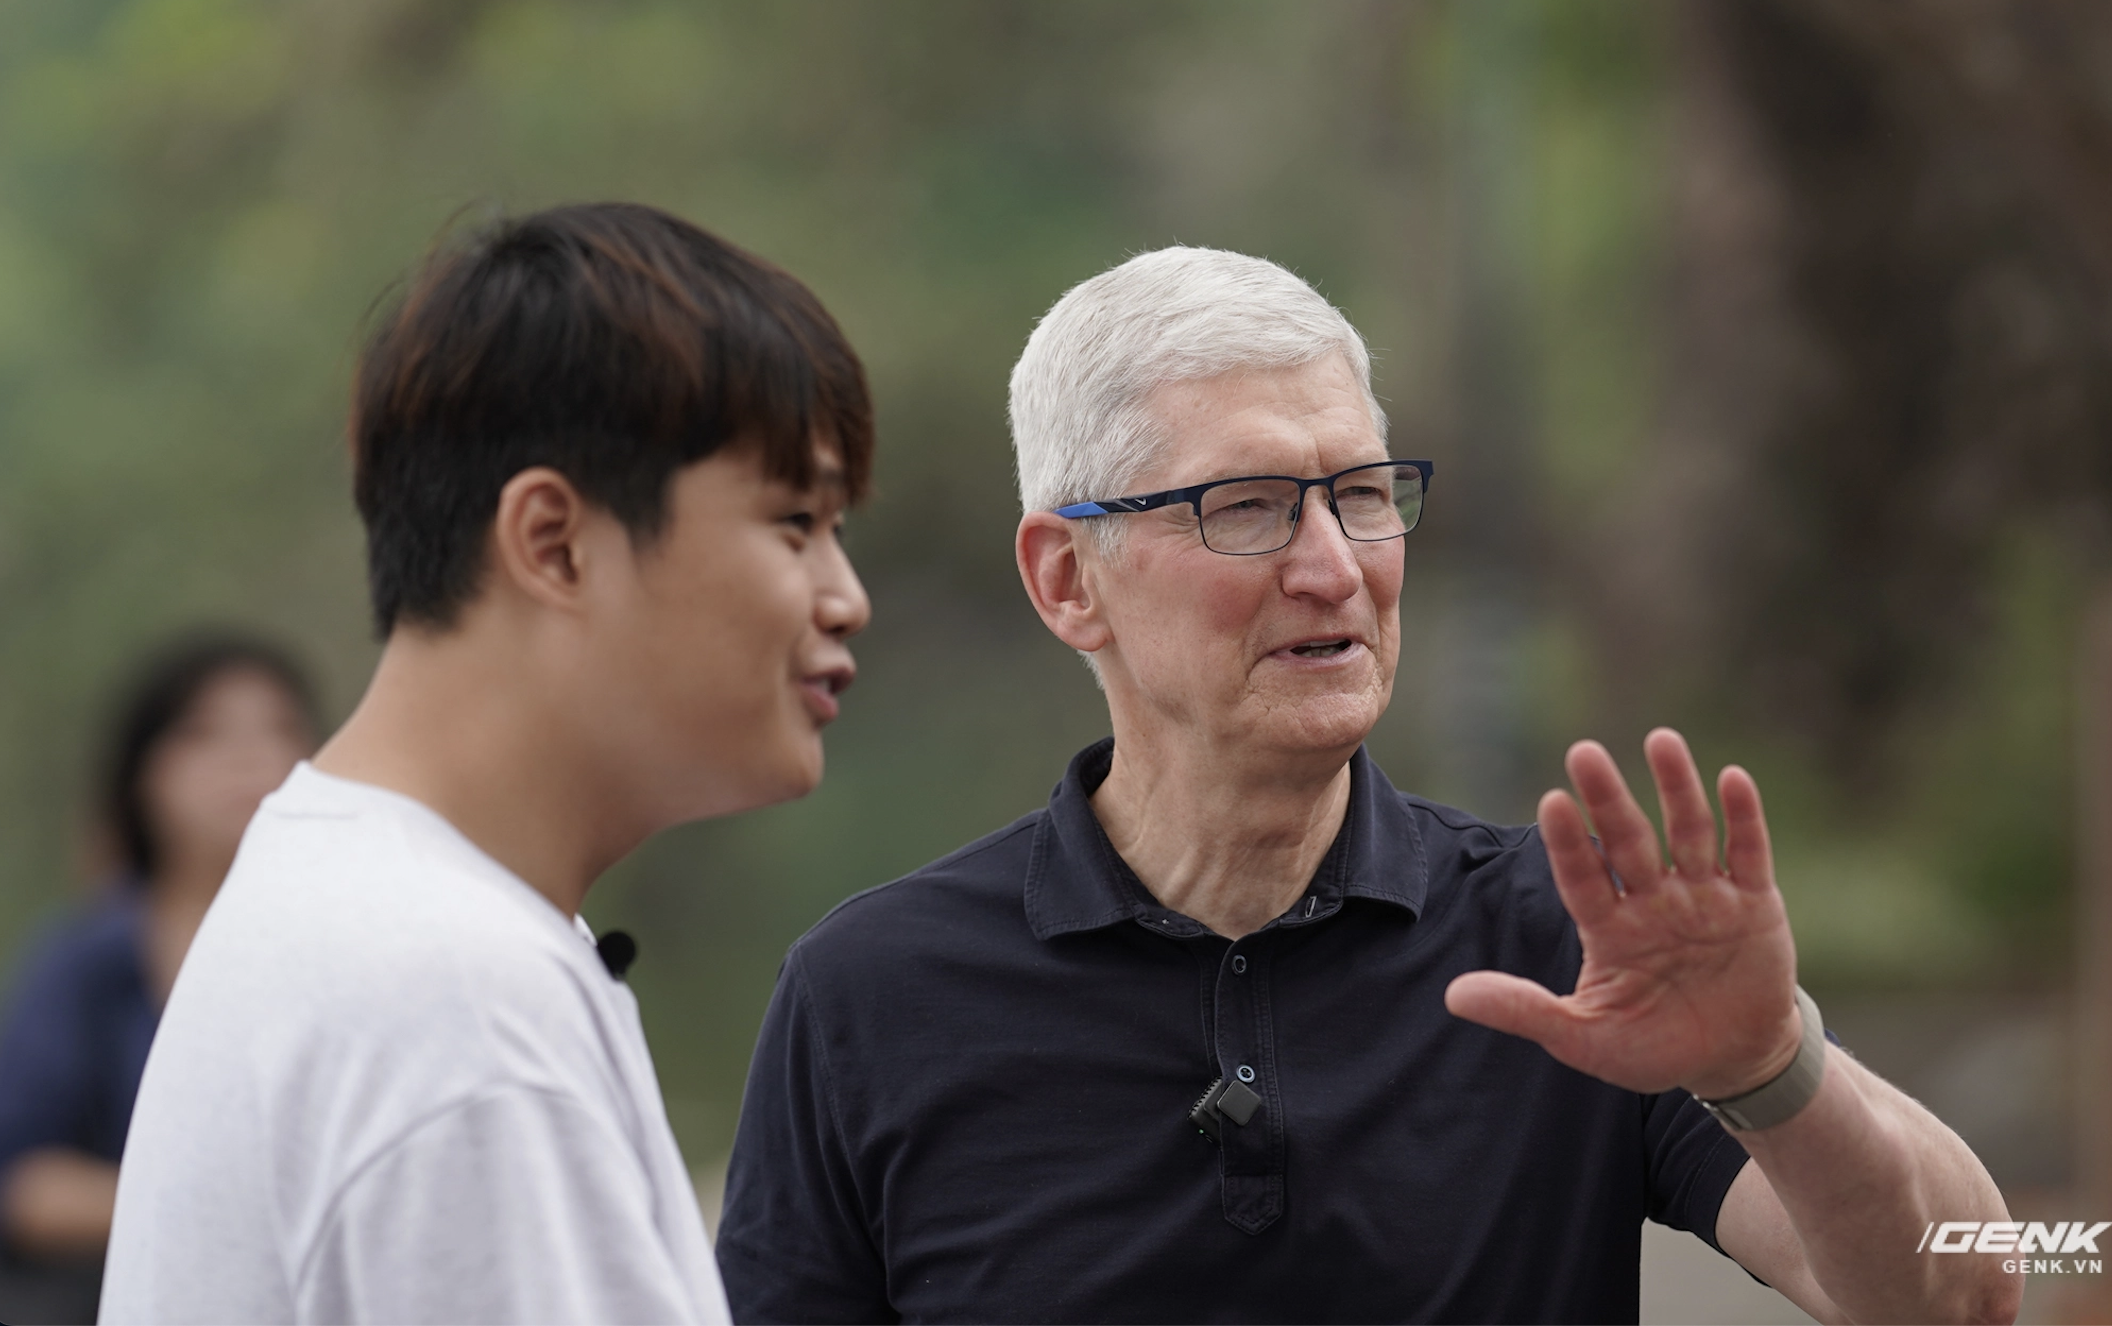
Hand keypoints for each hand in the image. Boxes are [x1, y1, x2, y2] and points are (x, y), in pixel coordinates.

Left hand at [1444, 728, 1802, 1099]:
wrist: (1732, 1062)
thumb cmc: (1652, 1047)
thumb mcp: (1584, 1039)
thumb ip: (1525, 1011)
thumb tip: (1452, 995)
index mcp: (1609, 927)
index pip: (1581, 876)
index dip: (1568, 842)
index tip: (1551, 800)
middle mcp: (1652, 901)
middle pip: (1627, 841)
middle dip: (1608, 799)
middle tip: (1584, 751)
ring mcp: (1704, 898)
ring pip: (1688, 833)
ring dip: (1676, 788)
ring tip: (1659, 740)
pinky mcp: (1754, 904)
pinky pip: (1747, 853)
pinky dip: (1744, 818)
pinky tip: (1733, 778)